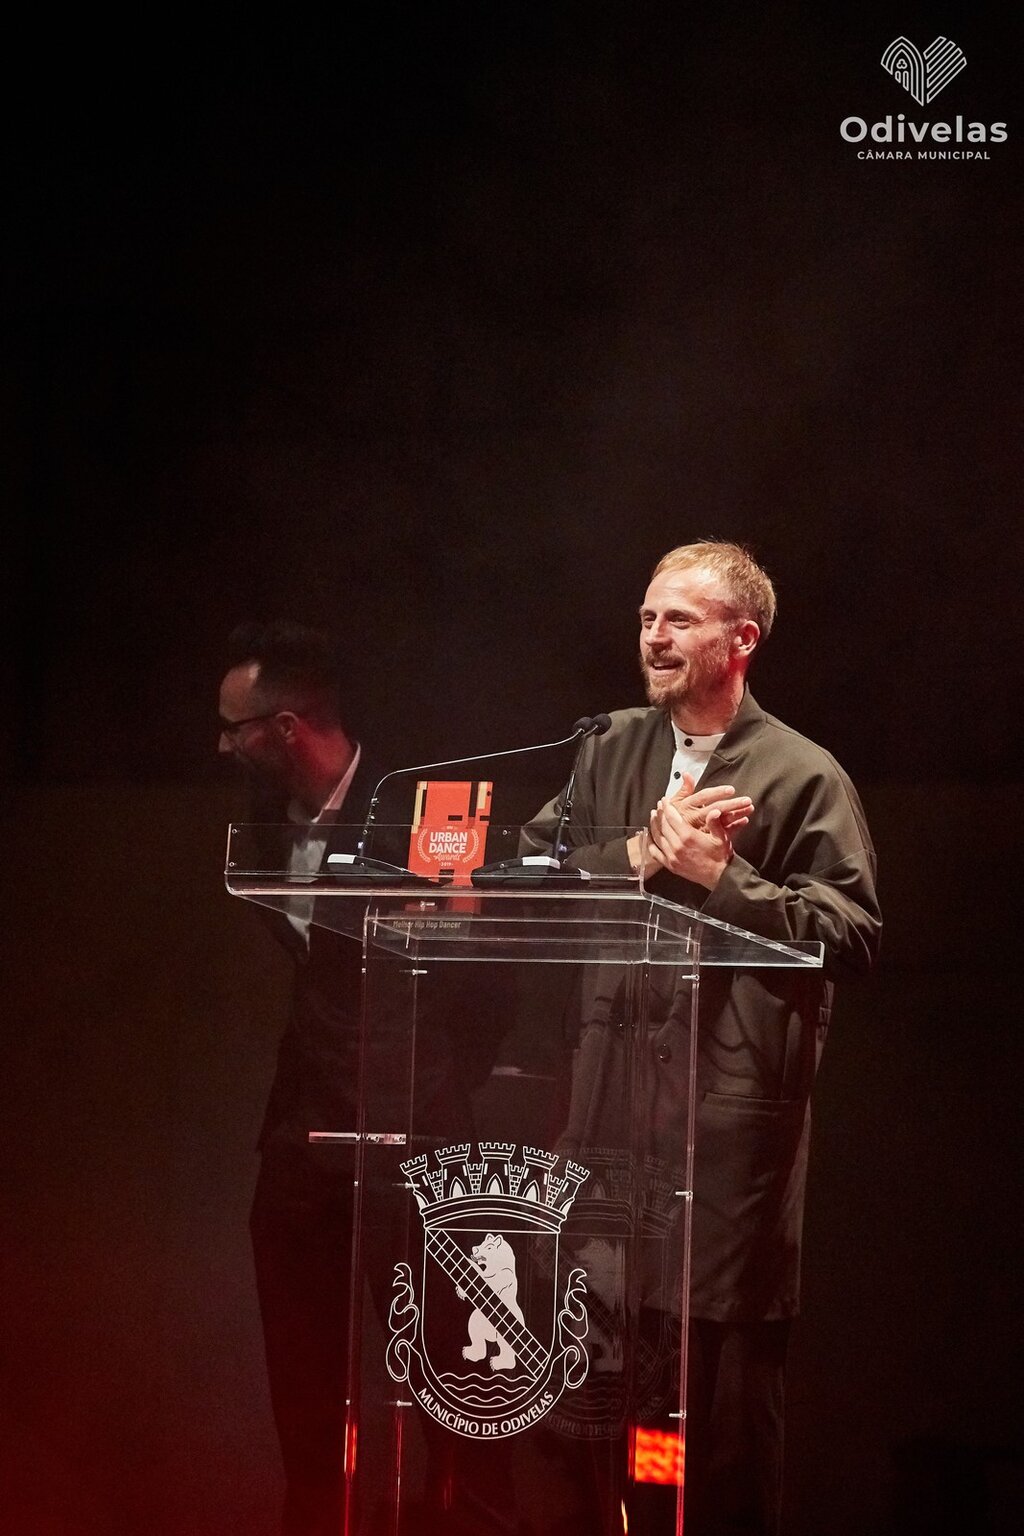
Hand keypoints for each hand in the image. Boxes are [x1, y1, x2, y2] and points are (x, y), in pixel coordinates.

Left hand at [647, 775, 753, 889]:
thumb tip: (714, 811)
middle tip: (659, 806)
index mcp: (688, 836)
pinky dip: (651, 844)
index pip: (672, 817)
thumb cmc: (721, 857)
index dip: (667, 806)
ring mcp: (672, 856)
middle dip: (660, 813)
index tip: (665, 800)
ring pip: (658, 837)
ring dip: (654, 825)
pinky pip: (656, 853)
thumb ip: (714, 823)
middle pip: (663, 825)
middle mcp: (677, 846)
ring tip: (653, 816)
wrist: (720, 877)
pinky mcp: (671, 865)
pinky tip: (650, 837)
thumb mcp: (721, 837)